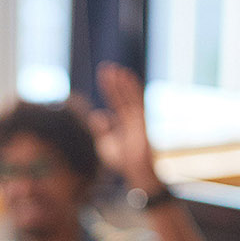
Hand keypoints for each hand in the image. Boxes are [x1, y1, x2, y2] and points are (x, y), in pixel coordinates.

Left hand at [90, 62, 158, 191]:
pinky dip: (131, 88)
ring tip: (114, 70)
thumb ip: (101, 130)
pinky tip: (125, 77)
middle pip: (123, 96)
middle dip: (115, 83)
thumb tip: (96, 114)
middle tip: (105, 68)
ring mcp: (139, 118)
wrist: (137, 172)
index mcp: (126, 122)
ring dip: (122, 82)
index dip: (111, 89)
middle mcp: (133, 118)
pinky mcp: (143, 119)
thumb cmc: (123, 163)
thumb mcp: (106, 146)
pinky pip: (137, 100)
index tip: (104, 75)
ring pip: (130, 96)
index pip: (117, 101)